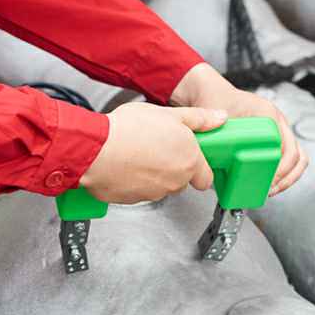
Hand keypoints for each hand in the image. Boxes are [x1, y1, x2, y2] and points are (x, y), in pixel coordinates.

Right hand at [80, 102, 227, 203]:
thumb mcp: (169, 114)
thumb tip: (219, 118)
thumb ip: (198, 119)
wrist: (95, 149)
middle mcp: (175, 181)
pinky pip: (138, 191)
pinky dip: (133, 181)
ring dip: (152, 174)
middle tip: (157, 146)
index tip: (188, 155)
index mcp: (189, 160)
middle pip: (181, 181)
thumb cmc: (128, 130)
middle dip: (172, 167)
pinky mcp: (132, 200)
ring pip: (160, 187)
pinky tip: (124, 163)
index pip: (206, 178)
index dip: (198, 167)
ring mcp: (154, 193)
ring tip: (136, 152)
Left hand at [170, 63, 307, 196]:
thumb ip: (215, 139)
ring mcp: (278, 129)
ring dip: (288, 177)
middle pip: (297, 155)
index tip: (269, 182)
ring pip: (297, 157)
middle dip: (286, 177)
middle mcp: (277, 121)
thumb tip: (214, 169)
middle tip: (270, 189)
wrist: (211, 93)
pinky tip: (270, 182)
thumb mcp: (213, 121)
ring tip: (271, 189)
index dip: (280, 169)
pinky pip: (288, 157)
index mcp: (267, 114)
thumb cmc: (214, 101)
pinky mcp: (274, 137)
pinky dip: (284, 172)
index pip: (286, 146)